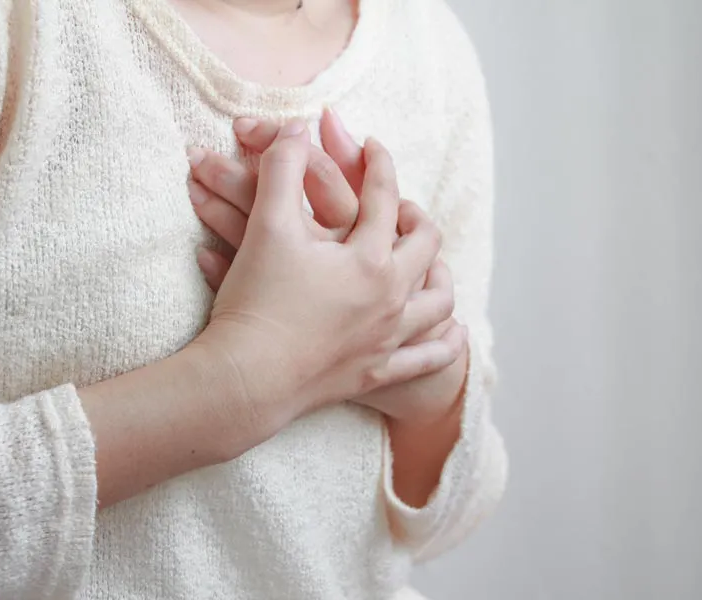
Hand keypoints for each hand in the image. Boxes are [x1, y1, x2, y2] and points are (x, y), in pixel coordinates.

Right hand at [190, 120, 460, 432]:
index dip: (378, 163)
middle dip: (415, 217)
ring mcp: (389, 337)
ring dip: (439, 276)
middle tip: (398, 207)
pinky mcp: (378, 372)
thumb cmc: (257, 301)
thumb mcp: (267, 226)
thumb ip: (283, 169)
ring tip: (428, 265)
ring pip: (438, 301)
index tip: (372, 145)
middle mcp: (391, 296)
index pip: (384, 196)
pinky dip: (446, 343)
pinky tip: (454, 332)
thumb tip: (298, 130)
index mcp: (369, 258)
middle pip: (425, 245)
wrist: (247, 378)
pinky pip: (428, 358)